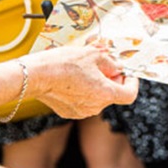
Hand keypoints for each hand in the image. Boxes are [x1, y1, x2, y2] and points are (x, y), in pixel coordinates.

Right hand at [24, 45, 138, 118]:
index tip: (126, 73)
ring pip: (97, 97)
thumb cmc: (65, 63)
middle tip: (103, 63)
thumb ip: (111, 62)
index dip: (132, 82)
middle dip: (111, 79)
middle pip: (112, 94)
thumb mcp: (94, 55)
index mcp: (105, 94)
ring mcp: (82, 112)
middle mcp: (96, 107)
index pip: (129, 94)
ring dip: (97, 83)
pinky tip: (73, 78)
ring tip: (85, 68)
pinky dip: (84, 90)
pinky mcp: (69, 112)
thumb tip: (117, 67)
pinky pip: (84, 100)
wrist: (36, 75)